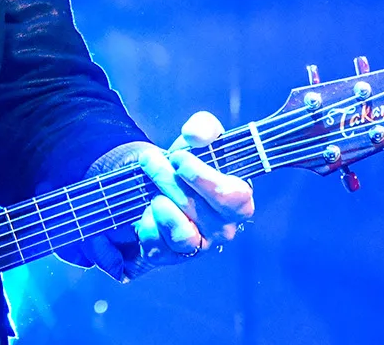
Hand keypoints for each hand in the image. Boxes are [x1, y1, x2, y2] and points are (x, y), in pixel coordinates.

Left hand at [125, 146, 253, 268]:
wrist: (158, 182)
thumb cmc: (187, 163)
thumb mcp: (197, 139)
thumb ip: (203, 129)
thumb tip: (196, 136)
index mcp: (238, 200)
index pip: (234, 197)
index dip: (204, 178)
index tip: (178, 158)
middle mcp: (224, 228)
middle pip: (200, 210)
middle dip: (169, 181)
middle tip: (150, 161)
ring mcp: (199, 246)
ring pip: (182, 235)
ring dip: (160, 205)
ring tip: (151, 190)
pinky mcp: (171, 256)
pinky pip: (158, 246)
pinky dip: (147, 225)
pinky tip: (145, 209)